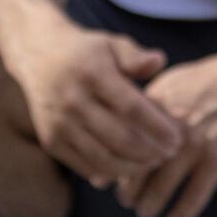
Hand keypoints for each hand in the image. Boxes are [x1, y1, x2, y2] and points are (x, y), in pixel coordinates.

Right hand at [8, 24, 183, 189]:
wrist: (37, 55)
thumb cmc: (86, 52)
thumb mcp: (111, 44)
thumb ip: (135, 56)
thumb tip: (159, 61)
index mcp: (91, 73)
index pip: (132, 108)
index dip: (158, 128)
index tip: (178, 138)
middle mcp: (71, 100)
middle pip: (120, 138)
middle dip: (151, 152)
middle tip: (170, 154)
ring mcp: (58, 123)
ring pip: (103, 159)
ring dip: (134, 167)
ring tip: (152, 163)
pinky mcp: (50, 140)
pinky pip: (85, 166)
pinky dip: (110, 173)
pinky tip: (128, 167)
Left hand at [114, 49, 216, 216]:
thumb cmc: (205, 84)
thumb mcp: (168, 85)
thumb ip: (142, 108)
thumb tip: (113, 130)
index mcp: (153, 110)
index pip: (120, 143)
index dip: (110, 165)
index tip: (104, 179)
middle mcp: (169, 130)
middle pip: (137, 169)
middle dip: (127, 191)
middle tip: (125, 201)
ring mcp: (194, 146)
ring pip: (162, 187)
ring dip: (150, 205)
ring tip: (144, 213)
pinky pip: (195, 196)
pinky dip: (181, 214)